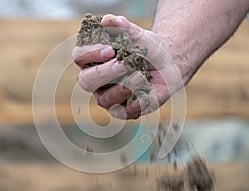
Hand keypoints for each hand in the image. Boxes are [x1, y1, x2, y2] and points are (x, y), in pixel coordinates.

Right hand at [72, 14, 187, 118]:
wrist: (168, 64)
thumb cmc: (147, 49)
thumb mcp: (137, 35)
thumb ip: (122, 27)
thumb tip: (106, 21)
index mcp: (93, 59)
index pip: (79, 56)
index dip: (91, 54)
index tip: (111, 50)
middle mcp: (95, 80)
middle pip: (86, 81)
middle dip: (105, 73)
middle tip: (124, 64)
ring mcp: (107, 97)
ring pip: (104, 99)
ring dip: (123, 87)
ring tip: (141, 75)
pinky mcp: (122, 110)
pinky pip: (124, 111)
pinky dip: (137, 101)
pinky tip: (147, 89)